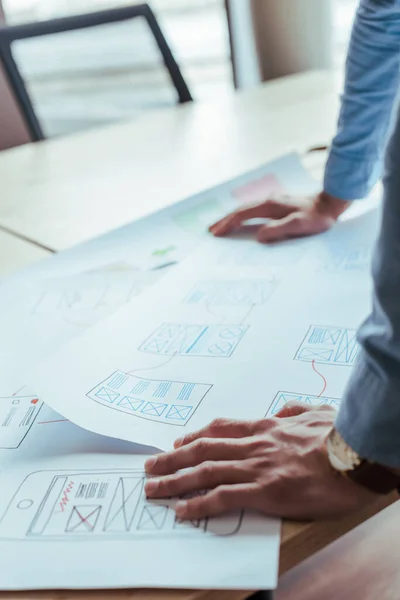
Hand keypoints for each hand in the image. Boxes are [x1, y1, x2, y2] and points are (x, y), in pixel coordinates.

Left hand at [145, 403, 376, 520]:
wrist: (356, 456)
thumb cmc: (341, 436)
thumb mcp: (318, 412)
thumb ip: (296, 409)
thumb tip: (284, 409)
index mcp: (266, 427)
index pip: (220, 430)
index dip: (194, 436)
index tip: (178, 442)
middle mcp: (254, 445)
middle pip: (203, 449)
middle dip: (172, 458)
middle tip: (150, 465)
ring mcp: (257, 468)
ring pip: (205, 472)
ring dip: (175, 480)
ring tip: (153, 488)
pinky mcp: (265, 492)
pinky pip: (223, 498)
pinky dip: (199, 504)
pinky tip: (183, 510)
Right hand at [209, 192, 349, 242]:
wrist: (331, 204)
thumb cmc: (317, 218)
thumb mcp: (299, 225)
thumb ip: (278, 230)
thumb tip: (259, 237)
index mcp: (270, 205)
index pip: (242, 214)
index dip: (228, 224)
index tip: (216, 233)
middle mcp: (269, 200)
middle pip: (241, 210)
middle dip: (225, 220)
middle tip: (211, 230)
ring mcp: (273, 201)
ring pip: (247, 209)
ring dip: (233, 218)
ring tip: (222, 226)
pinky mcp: (279, 205)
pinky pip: (254, 211)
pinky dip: (243, 217)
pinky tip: (243, 221)